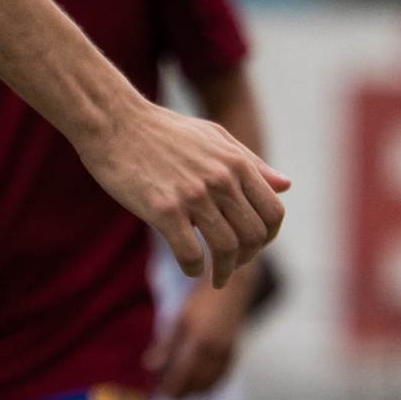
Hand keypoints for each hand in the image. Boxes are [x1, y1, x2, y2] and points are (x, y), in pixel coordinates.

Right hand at [95, 97, 287, 281]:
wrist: (114, 122)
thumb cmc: (163, 131)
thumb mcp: (215, 137)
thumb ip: (251, 163)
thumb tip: (286, 185)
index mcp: (237, 162)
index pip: (273, 213)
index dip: (268, 238)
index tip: (252, 247)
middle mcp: (221, 179)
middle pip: (254, 236)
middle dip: (246, 259)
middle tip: (231, 266)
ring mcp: (193, 195)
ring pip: (226, 249)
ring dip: (223, 272)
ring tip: (214, 277)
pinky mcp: (164, 210)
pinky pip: (190, 253)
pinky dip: (193, 268)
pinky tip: (189, 267)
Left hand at [151, 284, 245, 399]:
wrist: (231, 289)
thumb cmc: (201, 301)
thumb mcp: (180, 320)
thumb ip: (166, 345)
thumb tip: (148, 365)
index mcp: (199, 343)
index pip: (183, 374)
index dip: (173, 388)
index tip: (162, 397)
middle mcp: (215, 351)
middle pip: (197, 382)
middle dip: (184, 394)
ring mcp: (227, 353)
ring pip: (212, 382)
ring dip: (197, 393)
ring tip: (184, 399)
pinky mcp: (234, 352)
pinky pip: (223, 376)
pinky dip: (212, 385)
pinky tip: (202, 389)